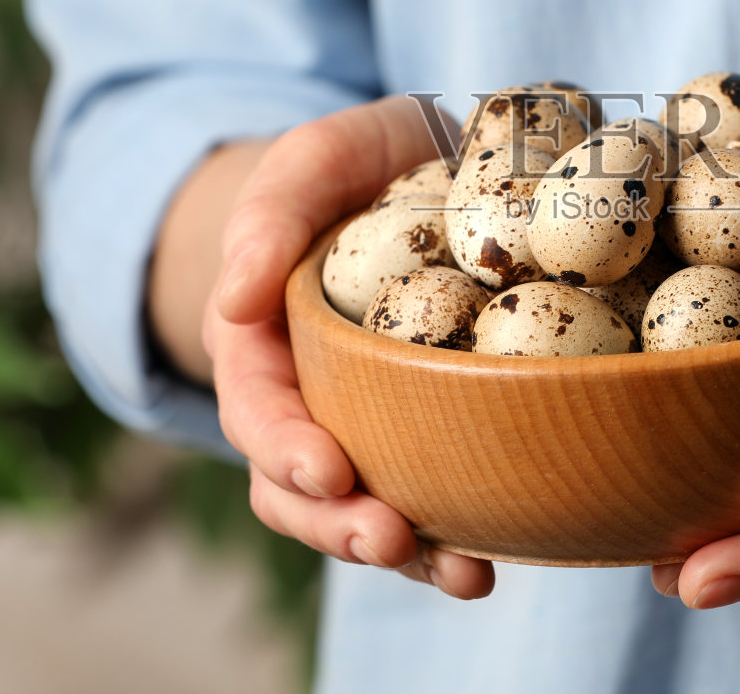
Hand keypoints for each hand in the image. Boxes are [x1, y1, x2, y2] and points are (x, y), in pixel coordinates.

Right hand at [209, 96, 493, 598]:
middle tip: (390, 539)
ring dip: (409, 553)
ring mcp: (368, 424)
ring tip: (466, 575)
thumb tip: (235, 300)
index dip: (284, 448)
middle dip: (339, 525)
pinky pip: (439, 491)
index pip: (256, 410)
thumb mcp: (306, 163)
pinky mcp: (431, 430)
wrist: (411, 172)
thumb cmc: (349, 167)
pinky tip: (504, 552)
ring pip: (368, 507)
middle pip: (301, 489)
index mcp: (261, 344)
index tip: (327, 470)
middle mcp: (308, 400)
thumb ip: (267, 216)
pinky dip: (464, 530)